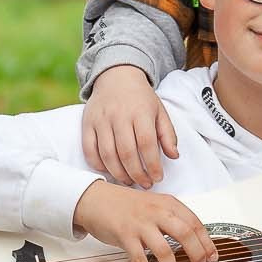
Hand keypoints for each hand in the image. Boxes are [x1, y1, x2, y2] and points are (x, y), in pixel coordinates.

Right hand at [74, 180, 216, 261]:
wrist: (96, 199)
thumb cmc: (126, 205)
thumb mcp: (154, 204)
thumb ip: (172, 218)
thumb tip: (193, 240)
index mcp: (167, 203)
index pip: (194, 222)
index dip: (206, 241)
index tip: (212, 255)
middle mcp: (156, 211)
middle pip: (185, 234)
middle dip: (196, 253)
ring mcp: (140, 223)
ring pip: (163, 249)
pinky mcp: (125, 235)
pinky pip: (139, 258)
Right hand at [80, 66, 177, 187]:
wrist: (116, 76)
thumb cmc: (141, 98)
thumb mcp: (159, 111)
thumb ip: (168, 134)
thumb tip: (174, 156)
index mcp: (140, 112)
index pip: (146, 144)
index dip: (152, 165)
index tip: (158, 177)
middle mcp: (119, 116)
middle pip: (126, 152)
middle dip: (137, 174)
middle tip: (144, 184)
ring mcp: (101, 120)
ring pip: (107, 154)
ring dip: (118, 173)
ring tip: (129, 181)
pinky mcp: (87, 124)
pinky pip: (89, 150)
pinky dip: (98, 165)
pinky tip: (109, 171)